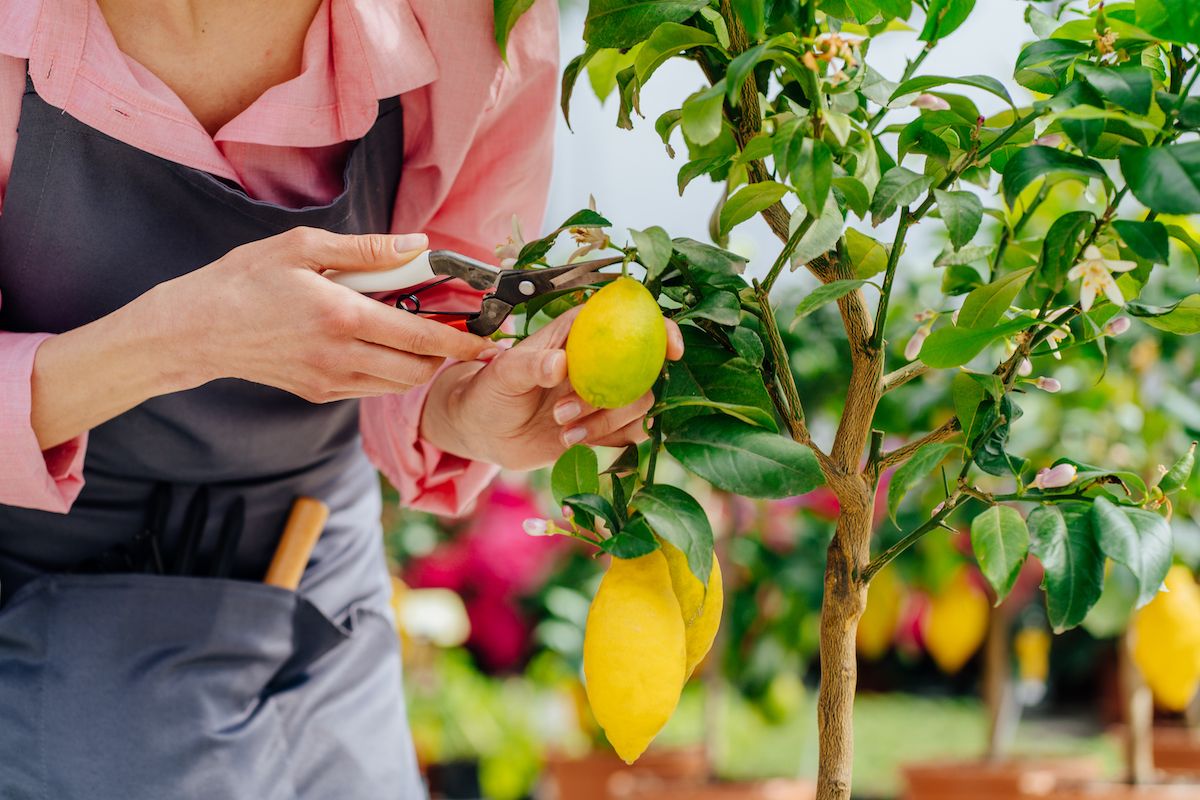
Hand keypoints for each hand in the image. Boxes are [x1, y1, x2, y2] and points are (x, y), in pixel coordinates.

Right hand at [31, 228, 492, 449]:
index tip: (489, 336)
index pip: (422, 336)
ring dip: (418, 363)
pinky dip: (388, 371)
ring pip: (398, 384)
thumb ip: (367, 250)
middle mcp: (342, 358)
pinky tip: (379, 343)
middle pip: (419, 368)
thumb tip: (419, 244)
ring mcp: (330, 382)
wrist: (194, 331)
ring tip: (417, 332)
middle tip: (455, 328)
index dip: (462, 339)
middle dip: (445, 352)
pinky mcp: (318, 394)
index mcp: (343, 318)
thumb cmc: (244, 280)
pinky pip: (370, 388)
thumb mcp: (303, 248)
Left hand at [419, 306, 684, 471]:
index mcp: (581, 333)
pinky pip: (630, 433)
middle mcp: (600, 361)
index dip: (661, 329)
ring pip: (639, 404)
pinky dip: (608, 441)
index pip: (632, 320)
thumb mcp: (502, 374)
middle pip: (644, 369)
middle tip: (565, 411)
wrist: (482, 431)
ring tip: (562, 430)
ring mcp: (605, 393)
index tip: (671, 349)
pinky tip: (572, 443)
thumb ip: (530, 365)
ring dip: (606, 421)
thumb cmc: (489, 390)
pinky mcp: (604, 425)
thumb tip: (560, 364)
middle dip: (616, 395)